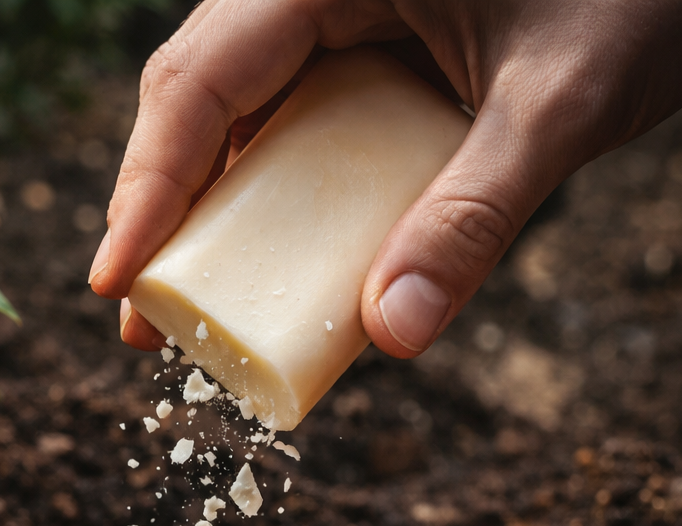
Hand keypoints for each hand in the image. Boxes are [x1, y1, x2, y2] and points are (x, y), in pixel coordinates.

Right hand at [93, 0, 681, 355]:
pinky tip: (273, 260)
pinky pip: (300, 119)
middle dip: (162, 213)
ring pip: (241, 112)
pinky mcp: (374, 41)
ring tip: (188, 308)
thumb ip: (477, 215)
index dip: (146, 186)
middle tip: (141, 320)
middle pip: (198, 99)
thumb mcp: (563, 102)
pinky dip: (277, 194)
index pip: (200, 79)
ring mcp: (342, 11)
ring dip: (210, 211)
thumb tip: (394, 337)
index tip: (117, 284)